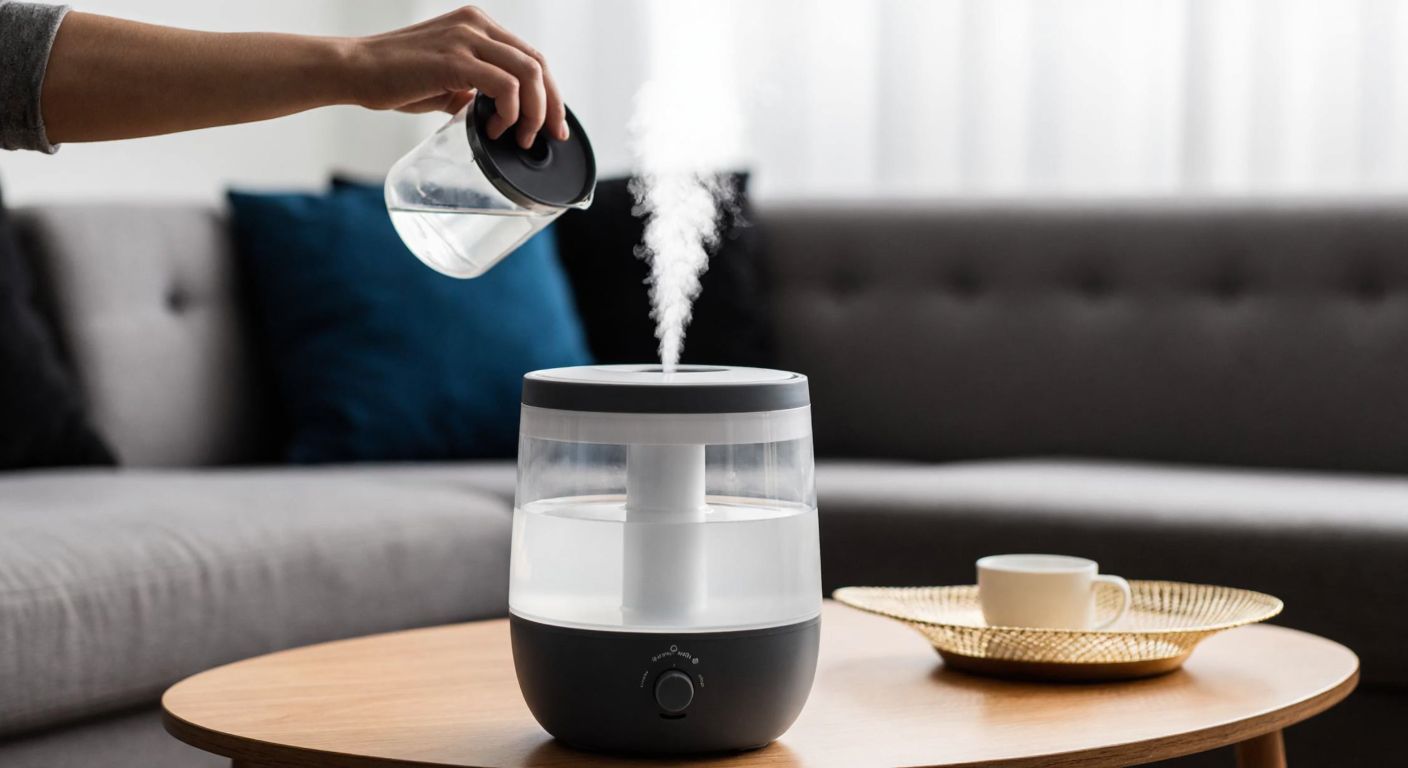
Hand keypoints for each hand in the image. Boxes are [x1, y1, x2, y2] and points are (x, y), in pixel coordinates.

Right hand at [348, 6, 567, 148]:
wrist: (356, 69)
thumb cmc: (394, 77)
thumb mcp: (446, 80)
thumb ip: (473, 90)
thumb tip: (495, 114)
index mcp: (478, 25)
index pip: (531, 56)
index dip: (550, 93)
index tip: (555, 124)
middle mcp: (477, 25)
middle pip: (538, 64)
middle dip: (552, 106)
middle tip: (550, 136)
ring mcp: (467, 39)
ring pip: (529, 74)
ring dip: (533, 113)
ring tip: (518, 137)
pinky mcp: (456, 59)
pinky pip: (505, 86)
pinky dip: (509, 113)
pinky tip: (493, 129)